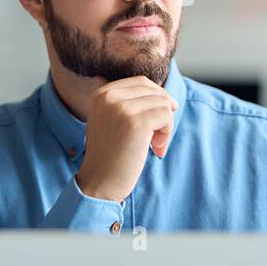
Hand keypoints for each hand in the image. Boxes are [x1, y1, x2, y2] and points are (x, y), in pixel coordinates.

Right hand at [75, 75, 178, 201]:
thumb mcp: (111, 121)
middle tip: (156, 137)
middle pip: (154, 92)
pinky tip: (156, 149)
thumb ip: (128, 103)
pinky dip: (166, 134)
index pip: (142, 83)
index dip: (157, 99)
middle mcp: (109, 96)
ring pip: (163, 103)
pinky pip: (166, 116)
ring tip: (154, 145)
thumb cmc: (111, 155)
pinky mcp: (136, 122)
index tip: (158, 120)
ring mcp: (122, 108)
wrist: (100, 182)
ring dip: (165, 126)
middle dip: (162, 112)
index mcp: (102, 94)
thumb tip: (165, 94)